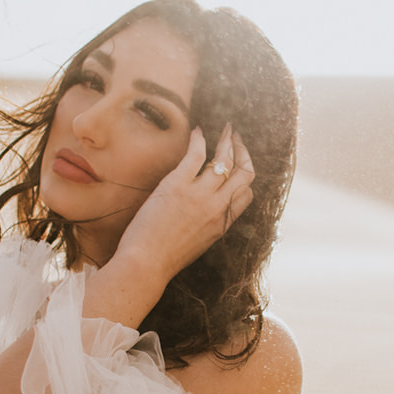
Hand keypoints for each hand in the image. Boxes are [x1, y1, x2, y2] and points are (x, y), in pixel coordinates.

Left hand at [111, 124, 255, 286]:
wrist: (145, 264)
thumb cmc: (163, 260)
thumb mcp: (196, 245)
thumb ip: (206, 226)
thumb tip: (204, 214)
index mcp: (222, 225)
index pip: (247, 194)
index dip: (245, 177)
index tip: (239, 164)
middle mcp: (216, 208)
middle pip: (244, 174)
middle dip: (243, 151)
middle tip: (237, 138)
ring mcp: (199, 196)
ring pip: (225, 160)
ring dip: (228, 140)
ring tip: (227, 128)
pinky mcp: (178, 185)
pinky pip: (196, 154)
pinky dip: (199, 139)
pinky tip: (198, 131)